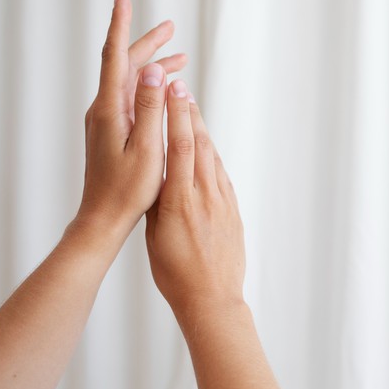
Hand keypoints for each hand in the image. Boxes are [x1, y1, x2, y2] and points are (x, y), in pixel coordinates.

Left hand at [77, 0, 186, 231]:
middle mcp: (103, 109)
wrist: (104, 217)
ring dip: (153, 67)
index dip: (120, 25)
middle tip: (171, 27)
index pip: (114, 56)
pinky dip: (149, 87)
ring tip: (180, 58)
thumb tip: (154, 69)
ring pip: (129, 81)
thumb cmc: (127, 190)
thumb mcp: (147, 148)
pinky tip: (163, 90)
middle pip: (124, 64)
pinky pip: (130, 97)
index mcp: (110, 109)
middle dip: (148, 43)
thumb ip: (150, 107)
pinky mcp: (111, 130)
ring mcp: (106, 119)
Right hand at [145, 79, 245, 311]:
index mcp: (179, 202)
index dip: (177, 116)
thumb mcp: (155, 237)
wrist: (212, 298)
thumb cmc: (175, 273)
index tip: (173, 92)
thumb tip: (157, 176)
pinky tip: (207, 148)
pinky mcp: (233, 211)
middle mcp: (204, 197)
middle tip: (181, 89)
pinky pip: (222, 176)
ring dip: (202, 131)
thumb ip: (158, 203)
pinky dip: (213, 156)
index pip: (179, 148)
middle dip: (189, 114)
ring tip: (192, 111)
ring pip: (212, 158)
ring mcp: (222, 203)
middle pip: (198, 145)